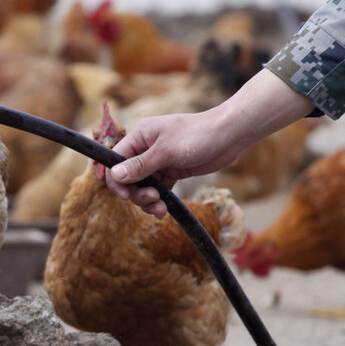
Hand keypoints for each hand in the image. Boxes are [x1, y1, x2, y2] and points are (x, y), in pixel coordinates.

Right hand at [106, 111, 242, 217]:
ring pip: (143, 186)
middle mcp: (145, 149)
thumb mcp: (167, 151)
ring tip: (160, 207)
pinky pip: (158, 189)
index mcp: (139, 137)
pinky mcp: (171, 171)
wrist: (229, 135)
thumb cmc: (197, 135)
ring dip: (148, 200)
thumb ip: (140, 165)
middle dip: (137, 193)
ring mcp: (158, 161)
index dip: (117, 180)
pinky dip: (159, 201)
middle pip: (128, 178)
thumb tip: (115, 175)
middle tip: (153, 199)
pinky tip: (164, 210)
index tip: (127, 196)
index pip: (116, 161)